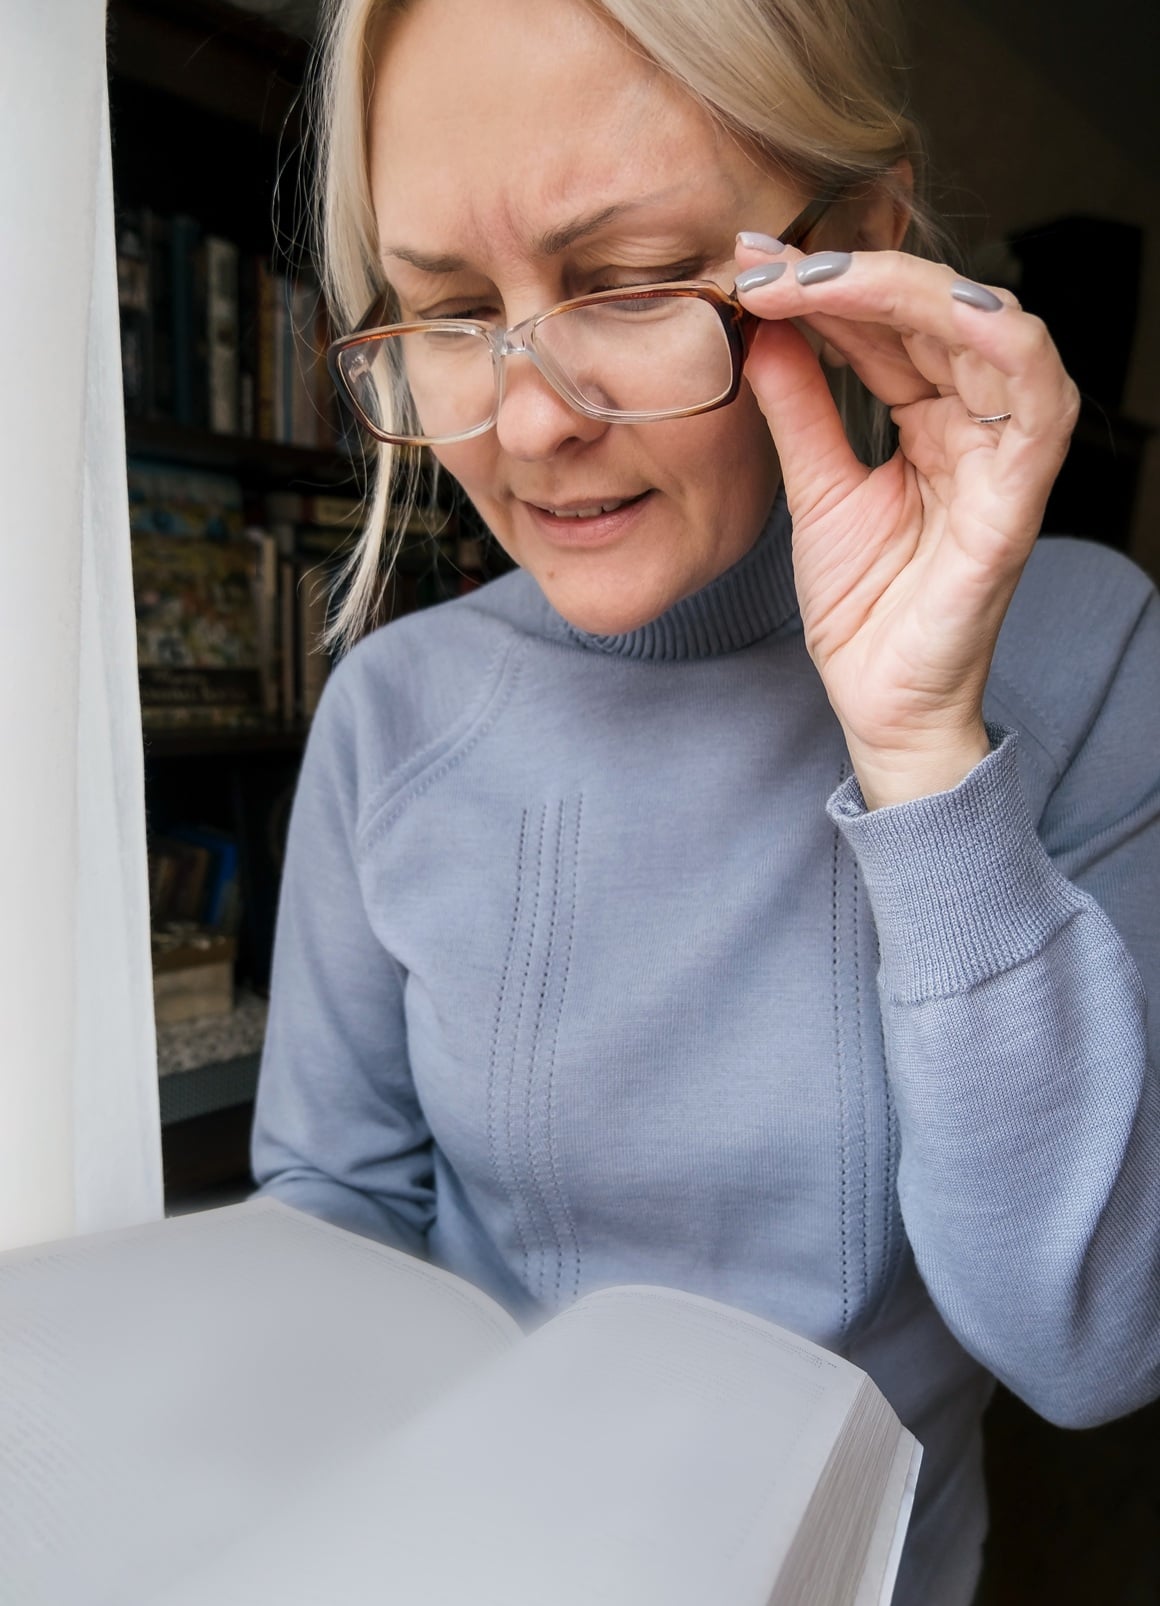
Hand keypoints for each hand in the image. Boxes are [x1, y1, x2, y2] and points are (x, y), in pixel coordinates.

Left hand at [733, 239, 1078, 807]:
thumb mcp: (815, 489)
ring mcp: (1006, 455)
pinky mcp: (1020, 497)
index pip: (892, 325)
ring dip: (904, 290)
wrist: (878, 701)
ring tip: (815, 280)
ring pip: (988, 331)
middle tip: (766, 262)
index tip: (750, 265)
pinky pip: (1037, 400)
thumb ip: (799, 407)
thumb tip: (764, 327)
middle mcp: (979, 424)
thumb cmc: (863, 606)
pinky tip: (937, 308)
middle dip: (850, 274)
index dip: (826, 287)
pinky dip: (997, 341)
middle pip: (935, 313)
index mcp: (935, 419)